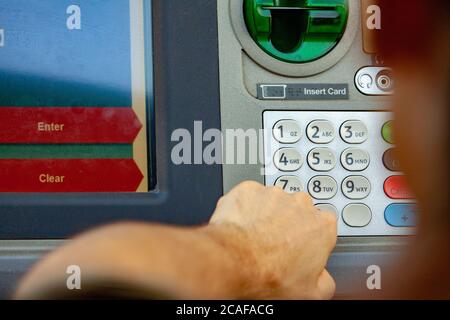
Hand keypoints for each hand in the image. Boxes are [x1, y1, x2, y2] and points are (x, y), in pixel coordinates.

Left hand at [209, 181, 337, 299]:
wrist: (234, 262)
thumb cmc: (269, 275)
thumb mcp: (311, 293)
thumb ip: (325, 280)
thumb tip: (322, 278)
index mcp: (322, 226)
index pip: (322, 227)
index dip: (310, 240)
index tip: (300, 250)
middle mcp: (301, 203)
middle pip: (298, 210)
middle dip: (288, 224)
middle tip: (275, 245)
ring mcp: (274, 194)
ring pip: (272, 201)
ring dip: (265, 214)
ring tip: (254, 237)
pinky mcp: (249, 189)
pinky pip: (248, 196)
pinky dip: (244, 207)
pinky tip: (240, 225)